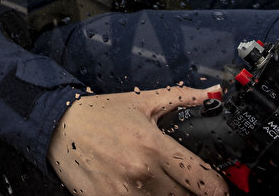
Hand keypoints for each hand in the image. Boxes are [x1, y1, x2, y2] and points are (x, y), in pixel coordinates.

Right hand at [47, 86, 228, 195]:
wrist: (57, 127)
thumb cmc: (98, 115)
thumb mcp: (142, 102)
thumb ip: (181, 98)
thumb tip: (212, 93)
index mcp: (155, 146)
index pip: (204, 180)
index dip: (219, 188)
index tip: (220, 189)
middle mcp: (142, 173)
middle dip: (192, 193)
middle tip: (186, 183)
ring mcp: (125, 192)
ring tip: (161, 184)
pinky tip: (138, 188)